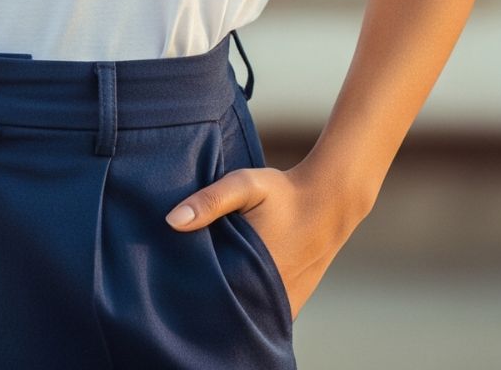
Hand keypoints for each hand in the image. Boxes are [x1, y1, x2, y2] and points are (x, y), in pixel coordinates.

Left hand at [164, 161, 355, 321]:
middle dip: (205, 296)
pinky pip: (262, 315)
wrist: (329, 202)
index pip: (206, 294)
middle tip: (191, 275)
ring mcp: (280, 304)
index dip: (187, 286)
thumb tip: (171, 222)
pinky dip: (248, 305)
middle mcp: (266, 296)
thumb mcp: (244, 185)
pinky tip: (238, 284)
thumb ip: (209, 201)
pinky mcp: (291, 304)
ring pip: (244, 314)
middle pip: (223, 308)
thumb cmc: (283, 193)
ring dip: (228, 302)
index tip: (173, 274)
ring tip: (213, 278)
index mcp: (249, 271)